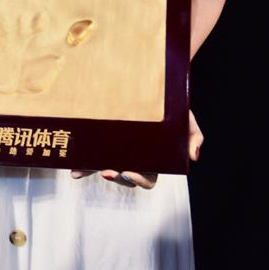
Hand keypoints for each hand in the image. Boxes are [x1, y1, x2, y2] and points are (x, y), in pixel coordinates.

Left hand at [67, 110, 202, 190]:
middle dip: (116, 178)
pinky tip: (75, 171)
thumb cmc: (173, 109)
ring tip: (90, 170)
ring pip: (107, 170)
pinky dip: (83, 167)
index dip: (138, 180)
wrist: (155, 89)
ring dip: (97, 173)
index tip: (129, 173)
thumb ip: (194, 137)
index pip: (147, 179)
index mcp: (154, 160)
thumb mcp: (187, 121)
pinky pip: (92, 159)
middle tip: (109, 171)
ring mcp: (118, 153)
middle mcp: (135, 160)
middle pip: (125, 178)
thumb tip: (193, 156)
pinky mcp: (104, 144)